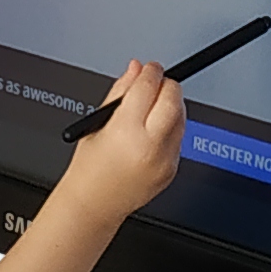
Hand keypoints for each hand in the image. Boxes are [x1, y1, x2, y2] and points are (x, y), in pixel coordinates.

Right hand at [59, 60, 183, 222]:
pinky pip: (179, 137)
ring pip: (181, 117)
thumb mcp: (97, 122)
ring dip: (171, 105)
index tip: (150, 68)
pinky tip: (153, 132)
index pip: (148, 87)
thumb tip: (136, 68)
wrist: (94, 204)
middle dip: (167, 85)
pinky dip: (171, 128)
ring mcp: (163, 160)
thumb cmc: (90, 166)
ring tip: (152, 109)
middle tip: (157, 83)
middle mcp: (148, 145)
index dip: (150, 72)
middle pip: (172, 99)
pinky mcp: (172, 169)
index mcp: (125, 130)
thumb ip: (120, 91)